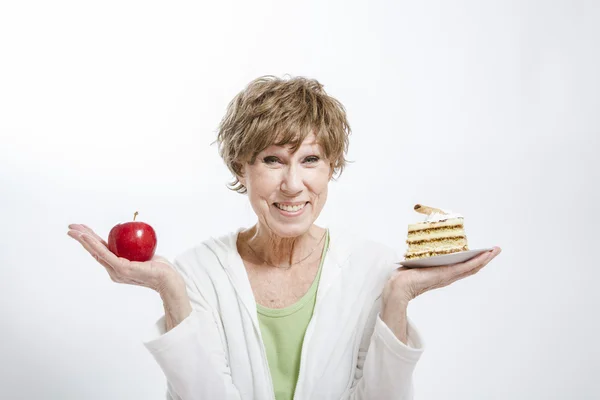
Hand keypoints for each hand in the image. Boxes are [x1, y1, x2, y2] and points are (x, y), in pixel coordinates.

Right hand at [67, 224, 182, 294]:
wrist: (168, 279)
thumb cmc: (160, 267)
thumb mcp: (144, 255)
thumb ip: (135, 249)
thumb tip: (133, 235)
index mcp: (117, 267)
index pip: (101, 251)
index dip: (90, 241)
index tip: (81, 231)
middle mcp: (113, 271)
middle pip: (94, 251)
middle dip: (81, 239)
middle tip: (70, 228)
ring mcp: (116, 271)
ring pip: (97, 252)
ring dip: (84, 240)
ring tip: (75, 230)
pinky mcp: (122, 269)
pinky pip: (105, 254)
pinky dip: (94, 244)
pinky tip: (87, 237)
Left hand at [383, 247, 502, 307]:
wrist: (399, 285)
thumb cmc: (406, 275)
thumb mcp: (419, 263)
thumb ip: (424, 258)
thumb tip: (422, 247)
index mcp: (444, 274)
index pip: (463, 267)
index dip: (474, 260)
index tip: (484, 252)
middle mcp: (449, 275)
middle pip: (472, 266)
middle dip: (485, 258)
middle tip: (496, 250)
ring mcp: (450, 275)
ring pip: (472, 266)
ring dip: (485, 259)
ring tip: (495, 251)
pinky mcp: (447, 274)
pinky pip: (466, 267)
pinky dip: (477, 261)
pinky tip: (485, 255)